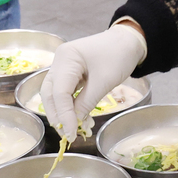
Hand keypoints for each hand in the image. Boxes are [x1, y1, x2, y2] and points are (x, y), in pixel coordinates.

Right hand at [41, 23, 147, 138]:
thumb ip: (86, 103)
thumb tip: (74, 123)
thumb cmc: (119, 56)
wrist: (128, 41)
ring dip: (61, 113)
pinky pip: (63, 92)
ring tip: (72, 130)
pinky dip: (68, 106)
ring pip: (53, 94)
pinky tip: (76, 118)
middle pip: (49, 93)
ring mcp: (62, 66)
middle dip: (57, 116)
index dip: (64, 116)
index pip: (59, 92)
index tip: (71, 135)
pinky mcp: (69, 72)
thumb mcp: (104, 81)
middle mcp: (59, 61)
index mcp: (66, 57)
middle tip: (67, 135)